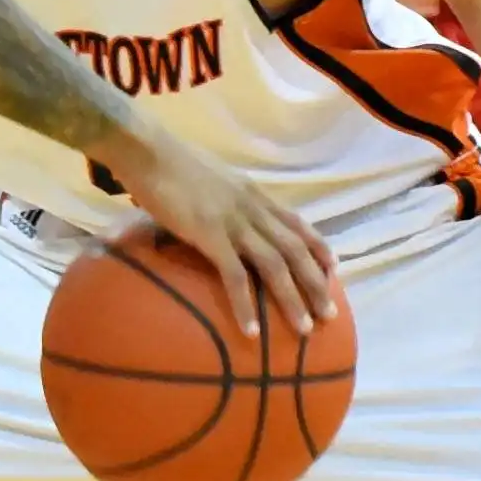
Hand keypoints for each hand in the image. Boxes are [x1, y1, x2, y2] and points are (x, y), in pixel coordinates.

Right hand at [96, 123, 338, 338]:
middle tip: (329, 314)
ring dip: (292, 299)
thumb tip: (221, 214)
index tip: (333, 269)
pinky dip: (246, 305)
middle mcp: (252, 207)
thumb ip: (225, 198)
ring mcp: (233, 221)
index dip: (319, 247)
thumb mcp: (212, 179)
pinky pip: (234, 276)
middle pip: (295, 249)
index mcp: (253, 194)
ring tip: (304, 329)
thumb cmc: (170, 163)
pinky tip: (252, 330)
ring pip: (275, 264)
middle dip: (316, 283)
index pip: (297, 223)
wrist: (147, 150)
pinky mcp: (209, 234)